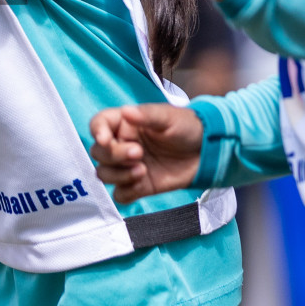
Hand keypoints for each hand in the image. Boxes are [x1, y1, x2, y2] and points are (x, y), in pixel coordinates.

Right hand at [89, 103, 203, 204]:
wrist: (207, 151)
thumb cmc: (187, 127)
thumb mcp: (169, 116)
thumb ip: (147, 115)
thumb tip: (125, 111)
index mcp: (125, 124)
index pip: (99, 124)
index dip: (97, 131)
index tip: (105, 139)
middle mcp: (122, 144)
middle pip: (99, 153)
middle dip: (115, 155)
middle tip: (139, 153)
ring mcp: (128, 167)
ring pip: (104, 174)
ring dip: (118, 175)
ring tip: (143, 171)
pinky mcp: (139, 186)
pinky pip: (120, 195)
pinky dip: (126, 192)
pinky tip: (143, 183)